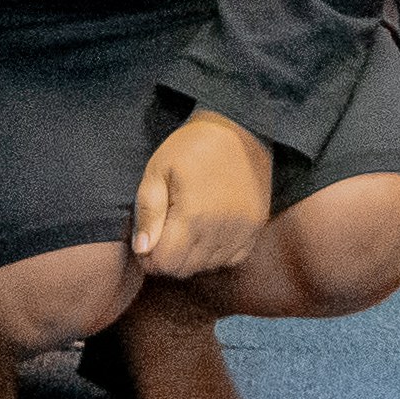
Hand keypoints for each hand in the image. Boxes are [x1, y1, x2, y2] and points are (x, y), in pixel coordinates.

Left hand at [130, 108, 273, 280]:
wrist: (239, 128)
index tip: (149, 239)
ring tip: (188, 227)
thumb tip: (142, 249)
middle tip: (165, 232)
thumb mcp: (158, 170)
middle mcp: (220, 230)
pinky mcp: (257, 228)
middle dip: (169, 258)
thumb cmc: (192, 146)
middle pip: (186, 270)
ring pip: (208, 266)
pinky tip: (210, 230)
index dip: (149, 257)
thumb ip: (148, 212)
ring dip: (193, 255)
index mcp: (193, 216)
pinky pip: (232, 259)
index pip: (165, 264)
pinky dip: (217, 253)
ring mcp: (242, 231)